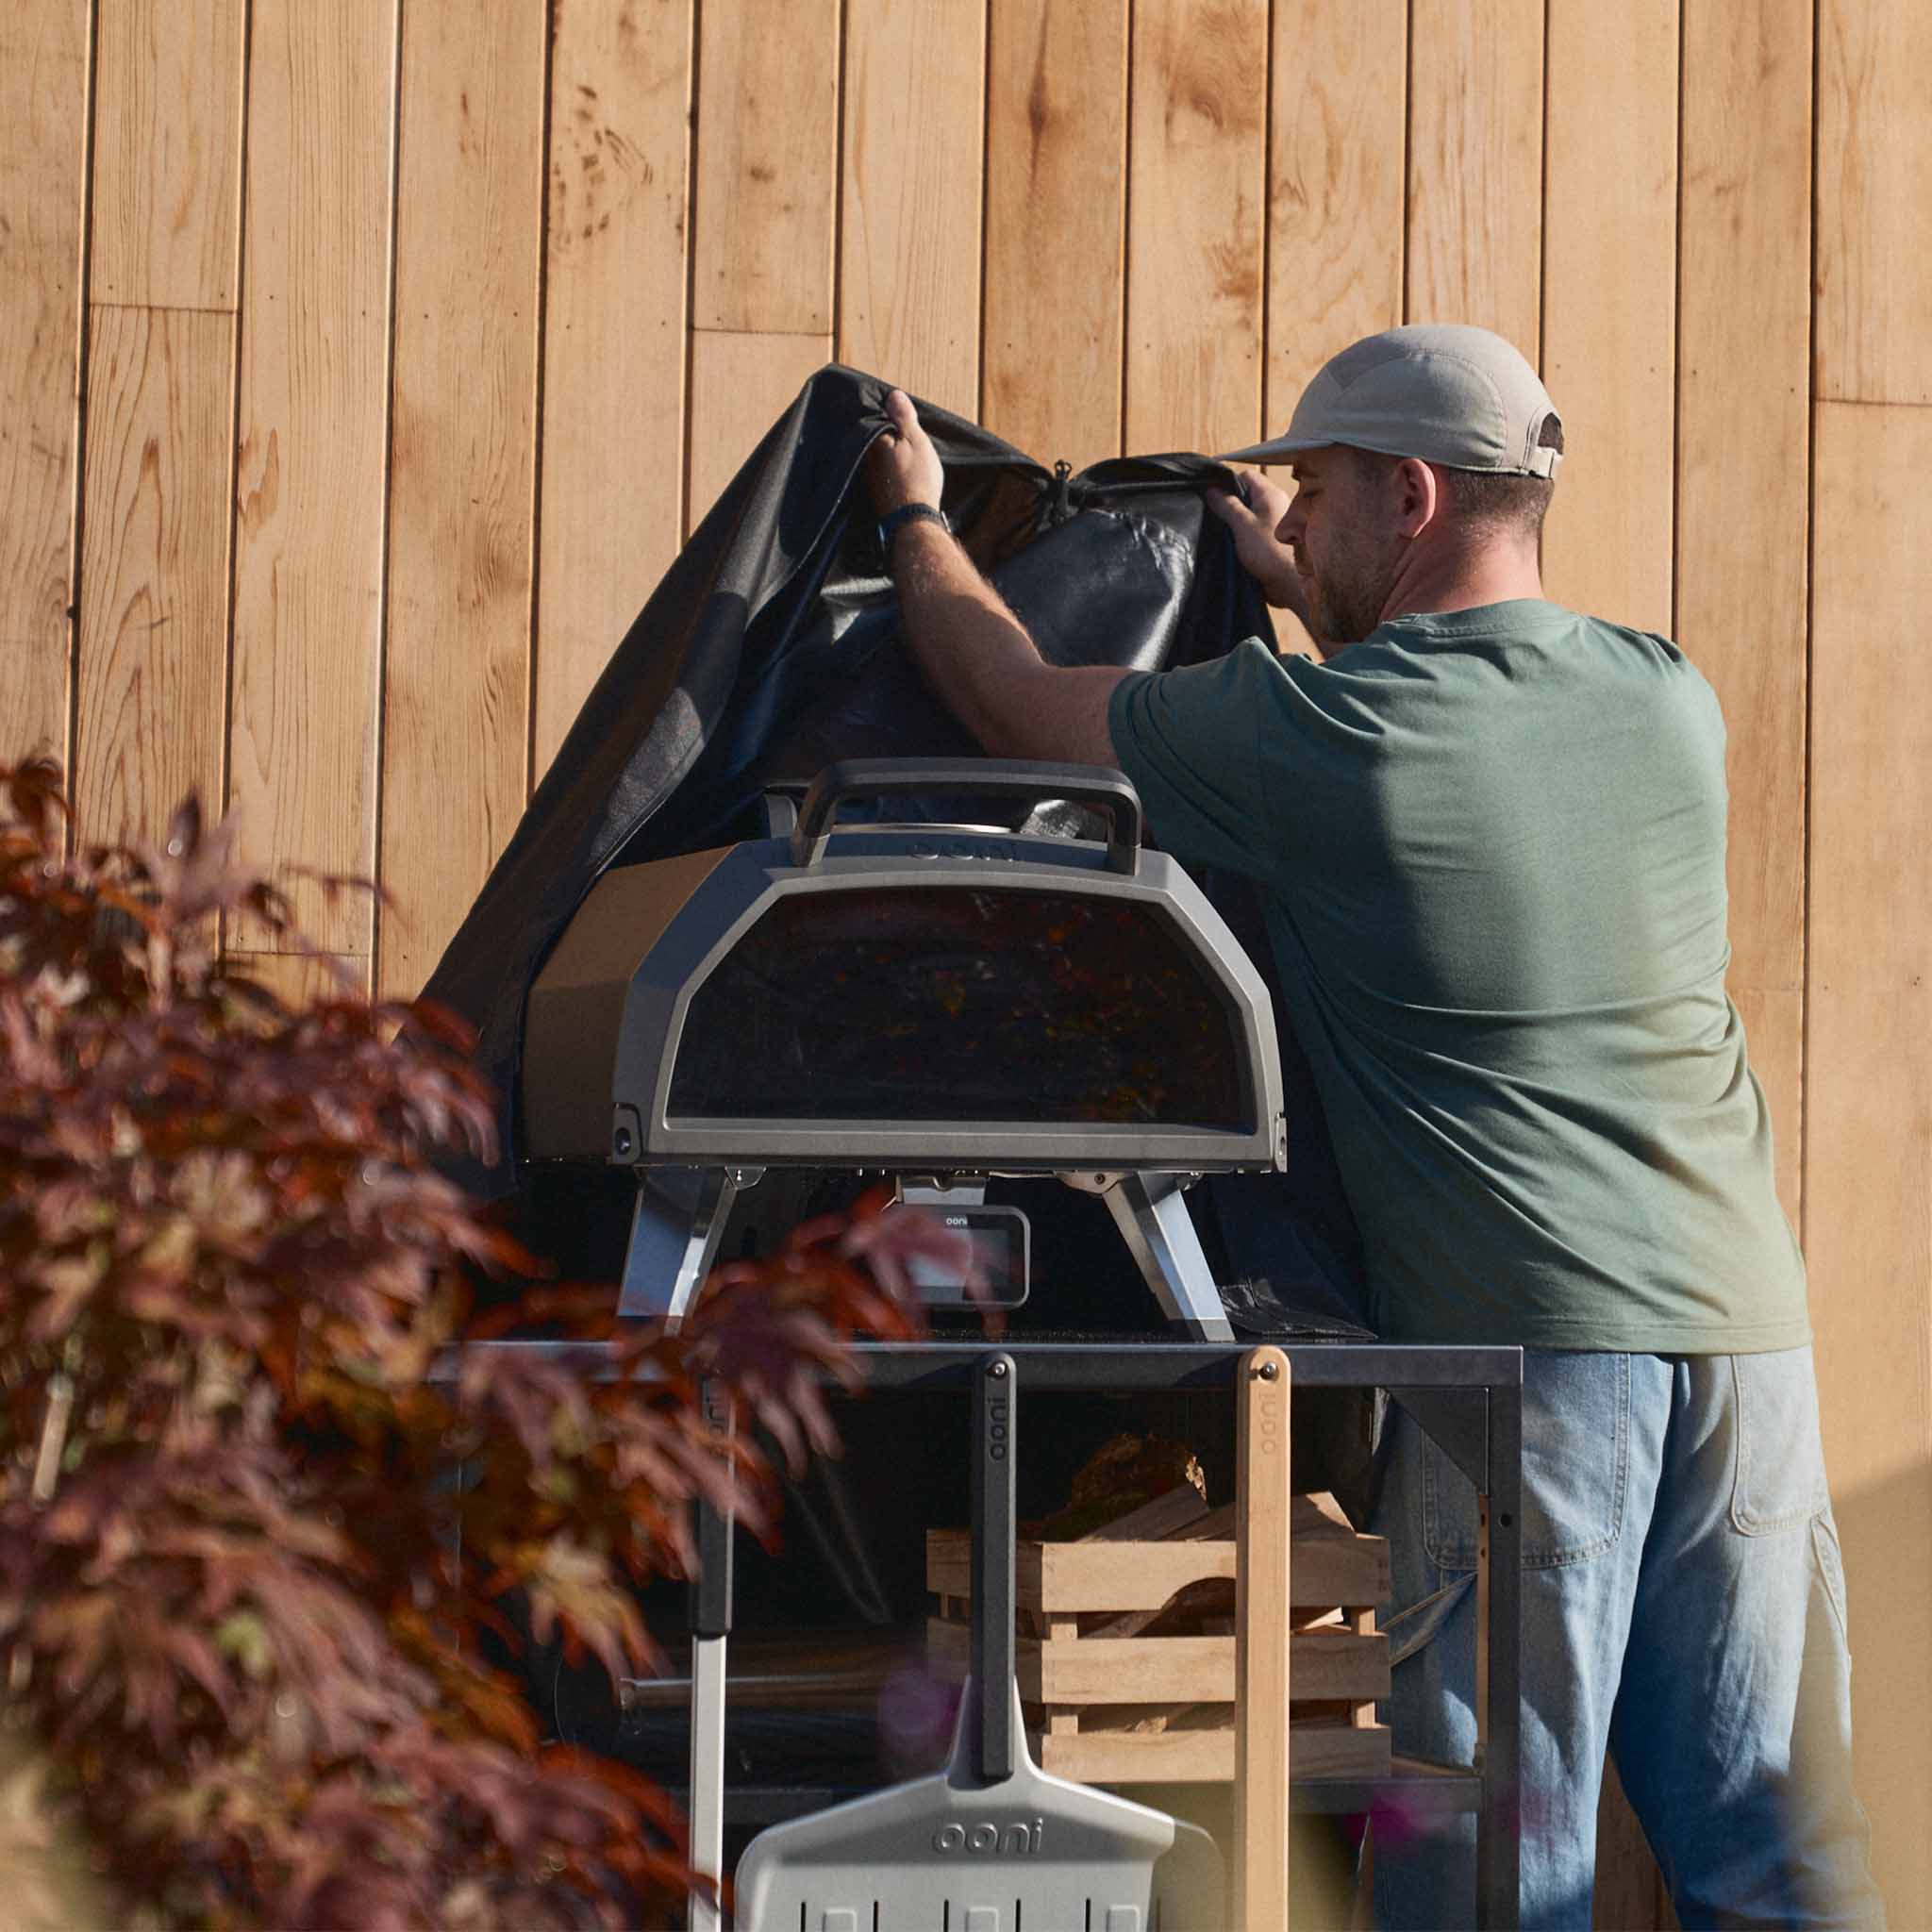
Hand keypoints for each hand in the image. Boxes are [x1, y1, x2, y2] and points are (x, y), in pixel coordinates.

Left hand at [865, 388, 945, 515]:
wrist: (913, 522)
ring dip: (881, 451)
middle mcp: (863, 460)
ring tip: (895, 445)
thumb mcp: (915, 441)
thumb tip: (893, 394)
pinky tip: (894, 469)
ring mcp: (867, 478)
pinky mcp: (875, 494)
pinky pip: (877, 473)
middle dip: (879, 432)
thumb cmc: (916, 479)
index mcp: (871, 442)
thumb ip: (903, 418)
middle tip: (894, 425)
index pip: (870, 419)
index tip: (888, 406)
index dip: (880, 412)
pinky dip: (884, 468)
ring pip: (873, 457)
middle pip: (869, 439)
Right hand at [1207, 469, 1301, 609]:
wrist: (1290, 583)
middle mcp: (1273, 505)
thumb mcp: (1242, 525)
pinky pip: (1251, 531)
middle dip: (1229, 505)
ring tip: (1220, 532)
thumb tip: (1211, 490)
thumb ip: (1226, 506)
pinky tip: (1230, 545)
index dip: (1228, 483)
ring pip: (1247, 515)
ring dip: (1233, 523)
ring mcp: (1272, 523)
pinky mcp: (1269, 540)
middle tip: (1214, 516)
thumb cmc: (1270, 551)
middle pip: (1246, 496)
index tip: (1213, 496)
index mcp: (1269, 495)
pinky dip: (1240, 536)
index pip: (1246, 476)